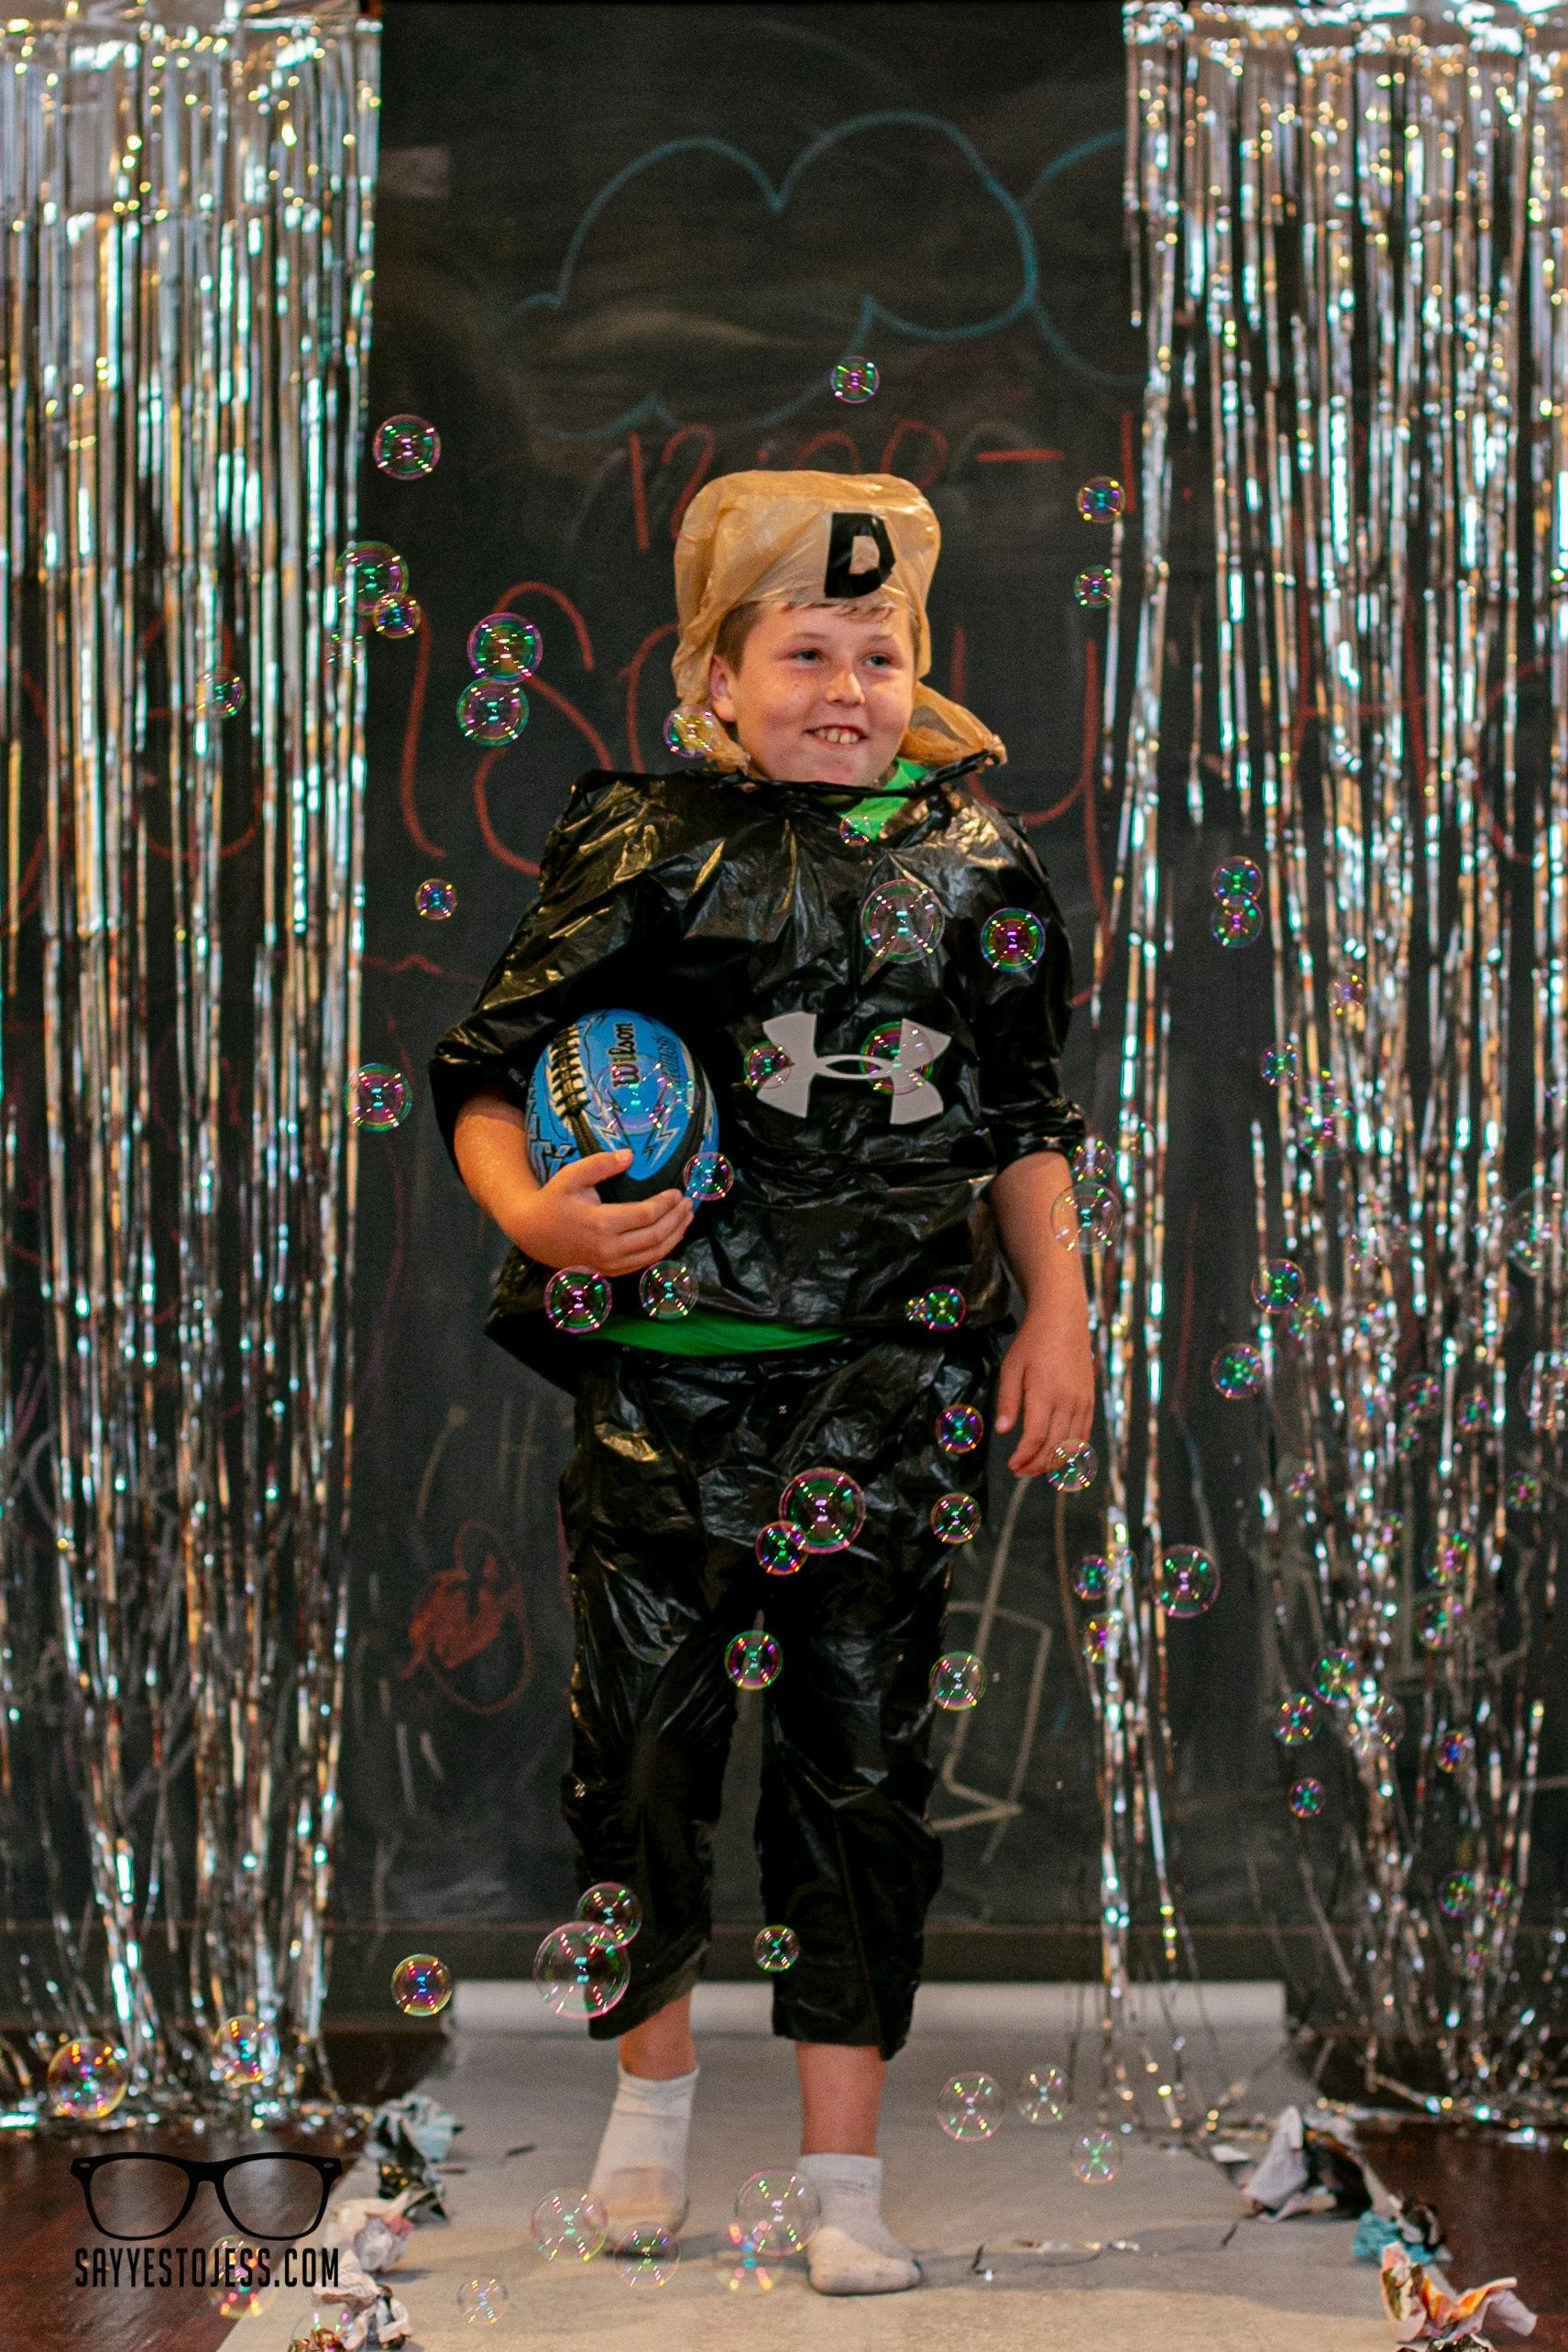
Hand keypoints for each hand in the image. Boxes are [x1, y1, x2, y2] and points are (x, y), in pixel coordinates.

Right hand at [513, 1149, 693, 1276]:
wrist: (532, 1233)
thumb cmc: (553, 1200)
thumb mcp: (572, 1176)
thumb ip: (600, 1164)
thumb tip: (630, 1156)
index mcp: (601, 1224)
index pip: (646, 1215)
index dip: (666, 1203)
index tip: (677, 1191)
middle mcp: (609, 1249)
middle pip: (656, 1236)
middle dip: (676, 1219)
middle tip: (689, 1203)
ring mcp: (610, 1264)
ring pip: (654, 1254)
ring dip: (675, 1236)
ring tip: (687, 1218)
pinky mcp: (610, 1271)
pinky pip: (643, 1264)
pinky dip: (662, 1250)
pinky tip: (671, 1236)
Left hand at [994, 1303, 1094, 1477]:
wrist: (1063, 1320)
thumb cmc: (1032, 1343)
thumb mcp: (1011, 1368)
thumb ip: (1008, 1401)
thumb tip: (1003, 1431)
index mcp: (1045, 1393)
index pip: (1037, 1436)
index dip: (1025, 1456)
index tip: (1012, 1465)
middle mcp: (1068, 1400)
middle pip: (1056, 1446)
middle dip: (1037, 1465)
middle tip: (1020, 1472)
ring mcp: (1082, 1401)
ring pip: (1073, 1443)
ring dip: (1055, 1462)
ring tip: (1037, 1469)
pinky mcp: (1090, 1399)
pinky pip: (1085, 1432)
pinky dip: (1074, 1450)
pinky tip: (1060, 1457)